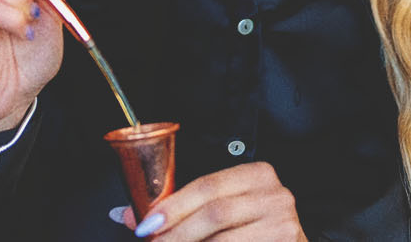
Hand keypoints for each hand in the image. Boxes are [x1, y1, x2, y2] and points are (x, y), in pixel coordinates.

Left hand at [121, 162, 306, 240]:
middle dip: (177, 232)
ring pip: (223, 240)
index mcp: (257, 174)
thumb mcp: (222, 207)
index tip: (146, 224)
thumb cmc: (253, 227)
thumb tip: (127, 215)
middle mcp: (275, 195)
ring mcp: (283, 223)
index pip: (207, 185)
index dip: (172, 206)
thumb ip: (180, 208)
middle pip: (215, 213)